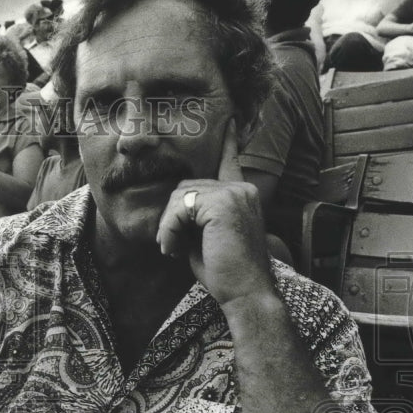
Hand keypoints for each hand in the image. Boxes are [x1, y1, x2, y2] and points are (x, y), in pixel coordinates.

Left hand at [155, 119, 272, 306]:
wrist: (245, 292)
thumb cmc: (224, 271)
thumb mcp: (205, 237)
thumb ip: (195, 215)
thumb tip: (174, 206)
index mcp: (241, 194)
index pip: (229, 160)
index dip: (228, 141)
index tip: (230, 120)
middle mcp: (241, 188)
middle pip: (186, 186)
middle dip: (170, 217)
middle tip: (170, 244)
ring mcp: (235, 193)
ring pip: (180, 196)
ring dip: (168, 226)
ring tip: (173, 249)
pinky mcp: (223, 204)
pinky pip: (180, 208)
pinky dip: (169, 229)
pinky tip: (174, 248)